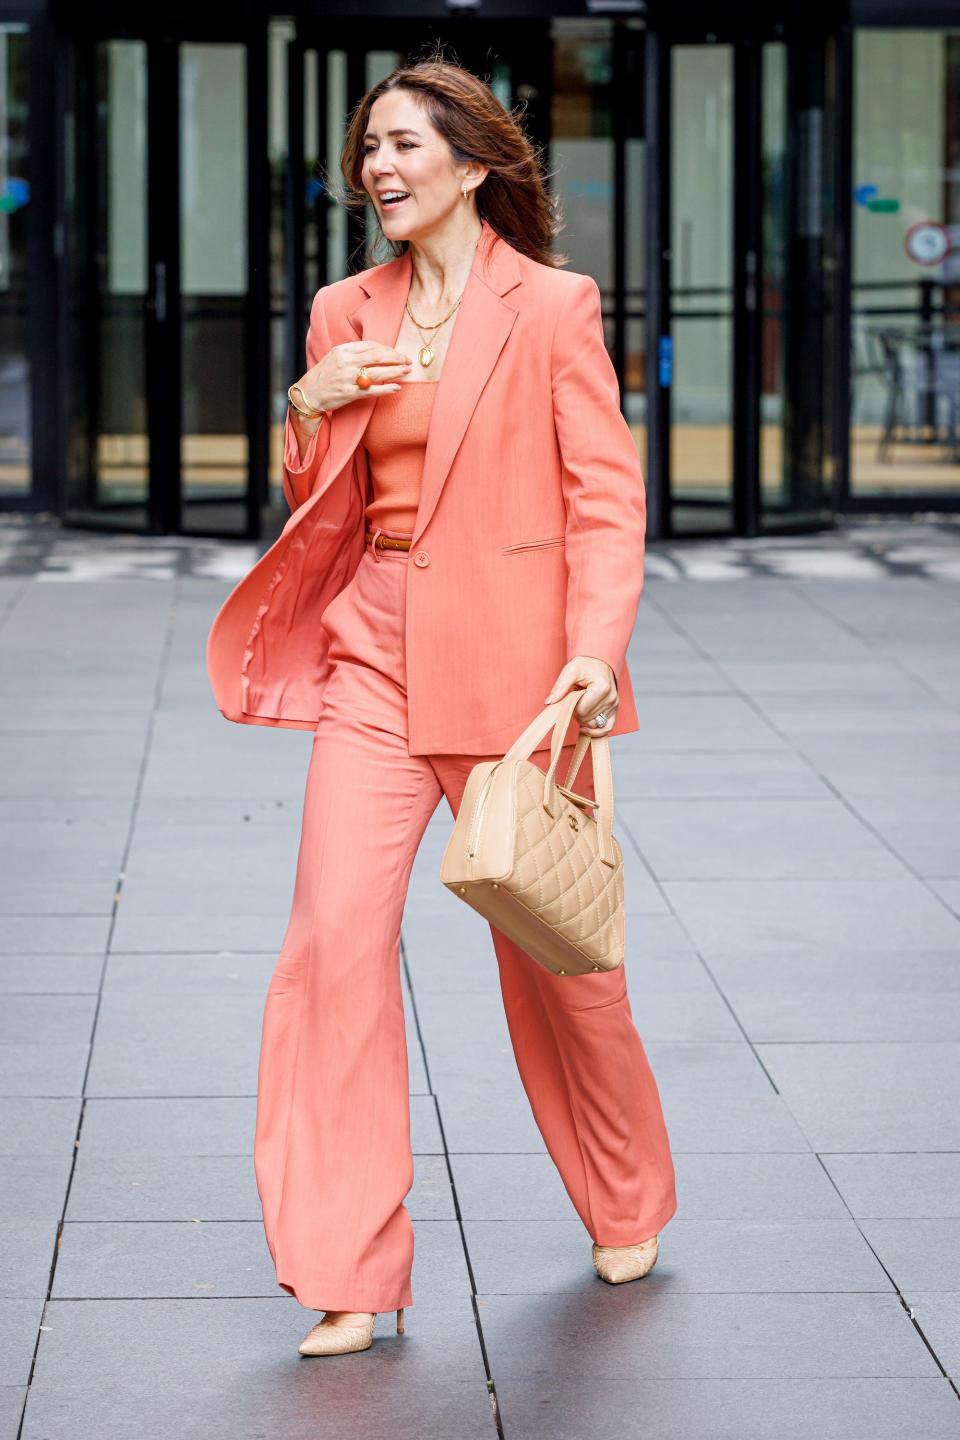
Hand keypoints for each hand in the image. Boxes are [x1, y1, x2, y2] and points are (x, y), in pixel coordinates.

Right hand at [295, 340, 413, 415]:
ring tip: (407, 371)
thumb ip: (354, 353)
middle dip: (396, 358)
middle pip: (377, 356)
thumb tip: (377, 352)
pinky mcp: (349, 393)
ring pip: (377, 372)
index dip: (388, 349)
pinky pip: (372, 390)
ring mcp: (348, 378)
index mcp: (343, 350)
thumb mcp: (335, 357)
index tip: (398, 354)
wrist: (308, 393)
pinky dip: (386, 389)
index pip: (371, 346)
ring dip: (395, 372)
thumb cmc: (324, 376)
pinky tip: (396, 388)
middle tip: (408, 361)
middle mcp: (346, 362)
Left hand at [544, 656, 618, 735]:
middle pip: (587, 719)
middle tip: (576, 698)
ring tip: (582, 704)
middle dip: (577, 712)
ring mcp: (614, 705)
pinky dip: (597, 731)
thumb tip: (549, 702)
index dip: (571, 707)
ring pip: (594, 725)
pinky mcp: (614, 709)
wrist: (598, 661)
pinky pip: (608, 727)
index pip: (582, 711)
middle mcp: (611, 698)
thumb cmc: (585, 664)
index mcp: (602, 688)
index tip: (571, 695)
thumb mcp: (570, 671)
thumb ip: (560, 687)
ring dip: (584, 718)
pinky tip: (586, 729)